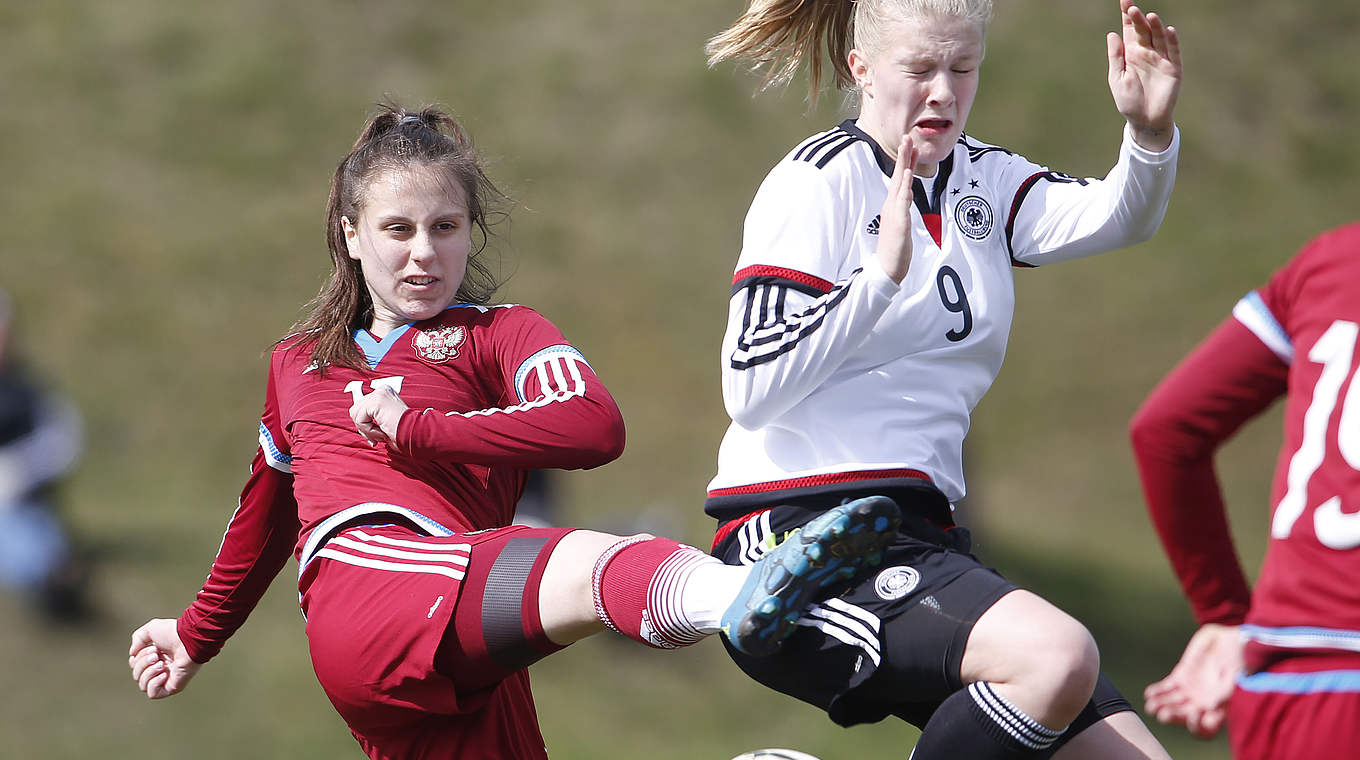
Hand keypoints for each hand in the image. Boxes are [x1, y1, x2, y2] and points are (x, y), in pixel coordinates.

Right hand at [128, 618, 201, 699]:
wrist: (189, 640)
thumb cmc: (174, 633)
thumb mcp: (150, 629)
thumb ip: (137, 639)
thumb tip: (132, 654)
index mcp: (155, 656)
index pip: (134, 665)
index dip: (137, 658)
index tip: (151, 648)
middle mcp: (159, 668)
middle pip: (136, 675)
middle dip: (143, 663)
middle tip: (156, 654)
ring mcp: (166, 678)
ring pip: (142, 685)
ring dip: (148, 673)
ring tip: (161, 663)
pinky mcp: (172, 687)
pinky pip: (153, 694)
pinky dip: (154, 684)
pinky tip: (164, 673)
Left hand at [350, 384, 408, 447]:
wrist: (416, 434)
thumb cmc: (404, 432)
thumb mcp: (384, 421)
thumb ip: (371, 418)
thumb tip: (357, 423)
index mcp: (385, 393)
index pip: (362, 406)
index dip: (365, 424)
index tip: (376, 436)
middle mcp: (381, 390)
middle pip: (355, 409)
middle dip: (364, 427)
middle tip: (377, 438)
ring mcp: (379, 394)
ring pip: (355, 414)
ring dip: (367, 430)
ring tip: (382, 434)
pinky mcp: (376, 402)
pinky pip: (360, 419)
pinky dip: (369, 431)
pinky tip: (383, 432)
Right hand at [875, 135, 917, 283]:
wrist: (887, 268)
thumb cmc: (894, 248)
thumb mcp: (900, 223)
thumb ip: (902, 207)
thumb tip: (907, 194)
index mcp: (892, 205)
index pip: (899, 179)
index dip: (904, 161)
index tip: (908, 145)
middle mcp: (891, 205)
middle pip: (898, 175)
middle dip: (903, 155)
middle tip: (906, 136)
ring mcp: (894, 211)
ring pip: (899, 183)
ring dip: (903, 163)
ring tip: (906, 146)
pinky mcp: (898, 221)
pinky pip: (901, 200)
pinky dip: (904, 185)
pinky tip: (906, 173)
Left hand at [1107, 0, 1180, 150]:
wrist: (1145, 121)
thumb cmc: (1129, 101)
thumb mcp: (1117, 78)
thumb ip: (1116, 57)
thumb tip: (1111, 34)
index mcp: (1131, 53)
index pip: (1129, 30)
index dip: (1127, 15)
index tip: (1124, 0)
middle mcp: (1147, 52)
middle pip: (1143, 31)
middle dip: (1138, 19)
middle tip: (1132, 8)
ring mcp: (1161, 59)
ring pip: (1159, 38)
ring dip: (1155, 27)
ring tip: (1149, 16)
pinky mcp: (1173, 68)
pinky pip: (1173, 52)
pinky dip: (1171, 41)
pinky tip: (1168, 30)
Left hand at [1144, 623, 1242, 738]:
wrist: (1234, 643)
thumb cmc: (1240, 663)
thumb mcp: (1236, 678)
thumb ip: (1225, 693)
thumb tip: (1212, 706)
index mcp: (1219, 709)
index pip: (1206, 729)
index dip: (1199, 727)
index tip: (1194, 715)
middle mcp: (1203, 704)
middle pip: (1184, 716)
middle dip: (1173, 716)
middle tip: (1163, 715)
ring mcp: (1190, 691)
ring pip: (1172, 703)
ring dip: (1161, 706)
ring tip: (1151, 706)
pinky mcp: (1181, 677)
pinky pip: (1166, 688)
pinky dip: (1157, 692)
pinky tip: (1149, 694)